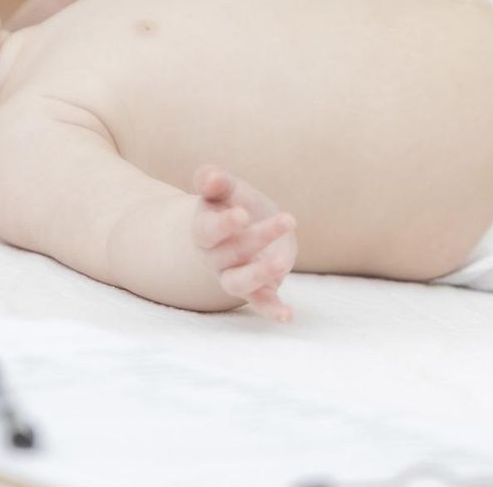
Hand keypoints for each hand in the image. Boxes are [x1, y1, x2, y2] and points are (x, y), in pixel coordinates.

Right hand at [189, 166, 296, 321]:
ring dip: (259, 274)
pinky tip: (288, 315)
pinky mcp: (257, 289)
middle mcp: (216, 257)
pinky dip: (272, 310)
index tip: (242, 214)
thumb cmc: (231, 204)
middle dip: (257, 237)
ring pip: (239, 283)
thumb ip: (215, 181)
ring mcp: (234, 275)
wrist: (241, 229)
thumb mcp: (226, 189)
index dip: (223, 224)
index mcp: (204, 230)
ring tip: (281, 263)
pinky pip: (260, 303)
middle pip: (231, 252)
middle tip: (287, 218)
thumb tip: (211, 176)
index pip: (207, 230)